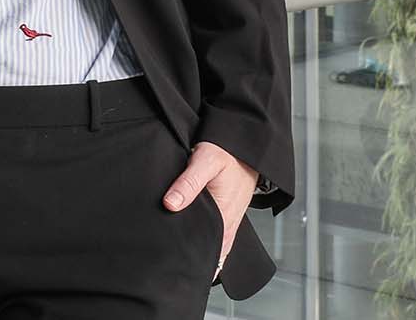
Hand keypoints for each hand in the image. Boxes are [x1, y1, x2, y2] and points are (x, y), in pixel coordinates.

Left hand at [164, 140, 256, 281]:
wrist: (245, 146)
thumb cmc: (226, 152)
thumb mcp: (205, 162)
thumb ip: (187, 183)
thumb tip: (170, 204)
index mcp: (224, 216)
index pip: (210, 249)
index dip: (195, 261)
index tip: (177, 269)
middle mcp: (229, 222)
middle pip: (212, 250)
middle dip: (195, 260)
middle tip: (172, 268)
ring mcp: (230, 218)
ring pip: (216, 244)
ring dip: (202, 252)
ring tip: (181, 263)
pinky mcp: (227, 212)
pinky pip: (219, 234)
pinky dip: (208, 241)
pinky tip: (194, 242)